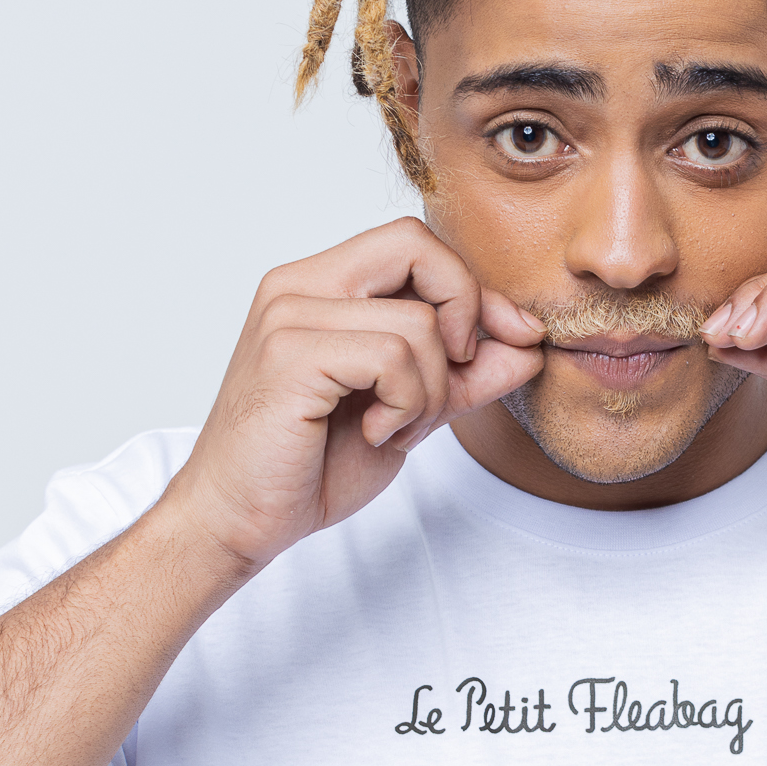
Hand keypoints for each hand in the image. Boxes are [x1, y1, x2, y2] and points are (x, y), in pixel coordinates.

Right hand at [164, 219, 543, 575]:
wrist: (237, 521)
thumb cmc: (307, 466)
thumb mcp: (410, 410)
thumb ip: (465, 374)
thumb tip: (529, 344)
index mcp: (321, 285)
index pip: (416, 244)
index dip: (473, 290)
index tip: (509, 340)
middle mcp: (297, 284)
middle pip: (417, 245)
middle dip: (463, 310)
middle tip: (453, 372)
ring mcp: (288, 315)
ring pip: (416, 321)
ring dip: (430, 389)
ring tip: (394, 424)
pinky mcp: (288, 354)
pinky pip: (392, 357)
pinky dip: (406, 404)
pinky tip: (375, 431)